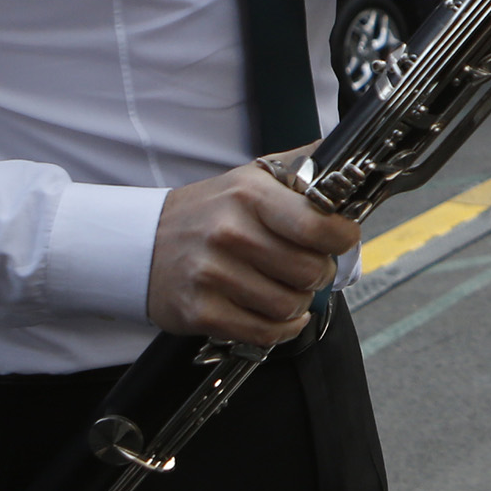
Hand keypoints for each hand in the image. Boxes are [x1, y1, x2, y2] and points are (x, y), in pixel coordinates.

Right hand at [145, 158, 361, 345]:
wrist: (141, 245)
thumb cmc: (208, 212)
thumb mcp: (251, 177)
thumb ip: (302, 166)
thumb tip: (350, 158)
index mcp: (249, 195)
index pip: (318, 226)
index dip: (342, 237)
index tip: (341, 238)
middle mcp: (229, 233)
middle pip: (310, 271)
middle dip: (319, 272)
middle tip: (309, 265)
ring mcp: (212, 274)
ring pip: (290, 306)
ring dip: (299, 302)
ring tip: (287, 286)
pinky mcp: (201, 311)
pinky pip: (265, 332)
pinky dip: (281, 328)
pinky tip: (279, 314)